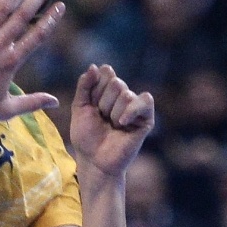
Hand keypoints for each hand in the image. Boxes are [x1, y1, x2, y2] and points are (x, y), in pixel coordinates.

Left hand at [69, 64, 156, 178]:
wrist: (95, 161)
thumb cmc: (86, 137)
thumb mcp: (79, 108)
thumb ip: (84, 86)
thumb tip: (95, 66)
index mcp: (107, 90)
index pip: (106, 71)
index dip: (96, 88)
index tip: (91, 106)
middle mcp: (123, 95)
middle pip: (116, 82)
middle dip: (104, 103)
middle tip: (103, 119)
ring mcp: (135, 107)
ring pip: (126, 94)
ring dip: (114, 113)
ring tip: (112, 126)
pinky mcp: (146, 119)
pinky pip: (145, 101)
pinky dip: (131, 111)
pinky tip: (122, 124)